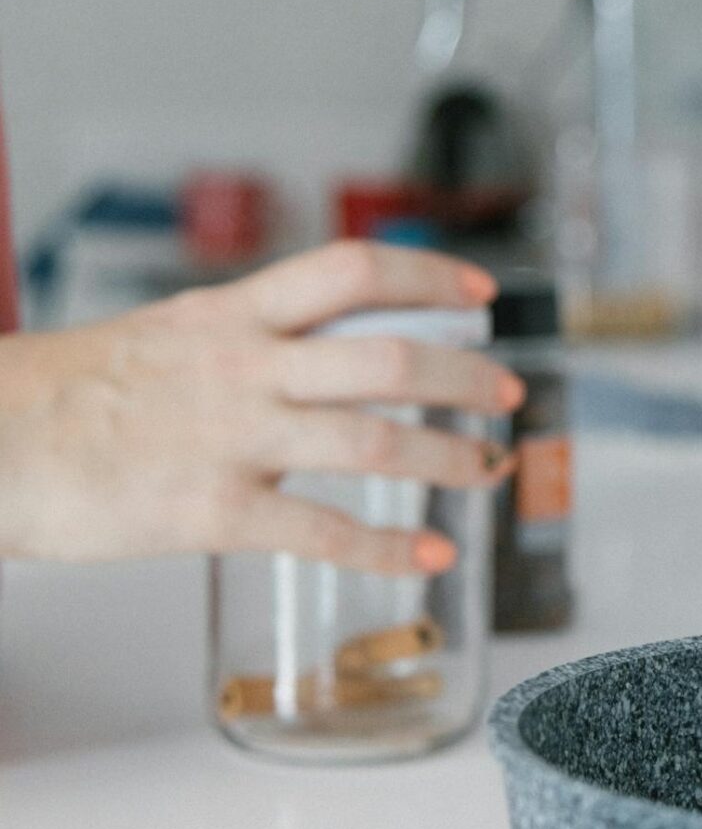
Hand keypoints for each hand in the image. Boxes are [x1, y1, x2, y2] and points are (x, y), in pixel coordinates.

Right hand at [0, 242, 520, 573]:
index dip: (430, 275)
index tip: (483, 290)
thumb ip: (247, 341)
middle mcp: (244, 368)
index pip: (353, 271)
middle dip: (465, 375)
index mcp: (232, 316)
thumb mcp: (167, 336)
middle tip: (508, 394)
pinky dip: (388, 548)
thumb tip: (315, 347)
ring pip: (374, 439)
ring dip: (450, 456)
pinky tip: (431, 558)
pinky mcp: (211, 511)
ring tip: (491, 470)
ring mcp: (232, 439)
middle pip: (388, 356)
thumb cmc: (66, 396)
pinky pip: (322, 530)